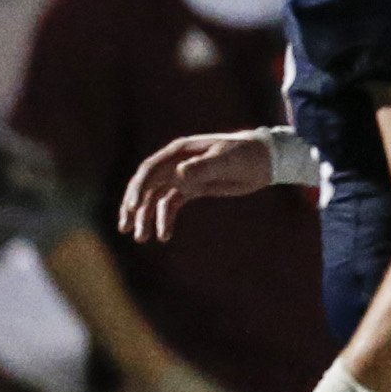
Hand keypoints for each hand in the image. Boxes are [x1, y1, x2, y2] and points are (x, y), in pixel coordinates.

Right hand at [120, 132, 274, 243]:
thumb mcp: (227, 160)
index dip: (138, 188)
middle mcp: (175, 164)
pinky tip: (164, 236)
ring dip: (145, 218)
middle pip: (145, 185)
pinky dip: (164, 220)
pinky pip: (170, 206)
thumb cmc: (246, 154)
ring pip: (154, 198)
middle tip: (125, 228)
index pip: (150, 170)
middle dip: (133, 207)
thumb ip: (204, 167)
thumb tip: (180, 174)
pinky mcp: (191, 190)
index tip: (133, 208)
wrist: (264, 160)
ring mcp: (181, 177)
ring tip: (141, 238)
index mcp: (179, 152)